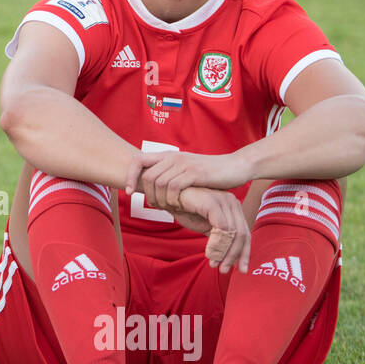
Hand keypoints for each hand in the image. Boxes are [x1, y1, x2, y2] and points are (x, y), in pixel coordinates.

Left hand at [125, 149, 252, 209]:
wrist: (236, 166)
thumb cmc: (210, 173)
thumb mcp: (185, 171)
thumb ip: (170, 175)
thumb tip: (151, 188)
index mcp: (168, 155)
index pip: (138, 160)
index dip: (129, 175)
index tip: (128, 192)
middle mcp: (174, 157)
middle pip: (147, 176)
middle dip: (147, 194)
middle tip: (156, 206)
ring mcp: (184, 164)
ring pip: (159, 183)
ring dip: (160, 200)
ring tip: (168, 208)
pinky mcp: (195, 173)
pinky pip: (174, 187)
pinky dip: (172, 199)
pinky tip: (178, 206)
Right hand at [165, 186, 251, 274]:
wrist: (167, 197)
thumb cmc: (186, 209)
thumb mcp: (207, 226)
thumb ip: (220, 237)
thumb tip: (230, 255)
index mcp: (233, 207)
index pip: (245, 233)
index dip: (245, 253)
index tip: (241, 270)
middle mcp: (232, 202)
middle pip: (242, 234)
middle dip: (235, 256)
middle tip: (225, 270)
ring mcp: (224, 201)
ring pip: (233, 233)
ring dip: (224, 253)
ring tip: (215, 264)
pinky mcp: (213, 203)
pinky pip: (221, 229)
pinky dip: (217, 244)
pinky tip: (209, 254)